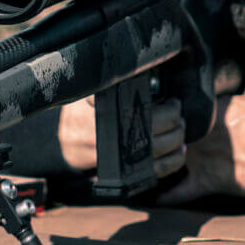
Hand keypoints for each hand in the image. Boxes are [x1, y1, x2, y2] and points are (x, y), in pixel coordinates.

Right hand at [57, 96, 186, 178]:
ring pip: (159, 155)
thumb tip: (136, 70)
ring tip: (180, 129)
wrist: (64, 143)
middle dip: (175, 124)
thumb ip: (110, 84)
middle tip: (178, 113)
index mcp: (107, 116)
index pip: (150, 115)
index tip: (174, 103)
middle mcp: (113, 140)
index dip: (169, 110)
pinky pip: (155, 172)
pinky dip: (172, 163)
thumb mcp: (90, 94)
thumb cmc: (80, 113)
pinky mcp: (124, 173)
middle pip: (158, 134)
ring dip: (177, 141)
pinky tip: (178, 151)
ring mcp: (118, 160)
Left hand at [156, 78, 244, 204]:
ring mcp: (200, 157)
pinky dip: (169, 196)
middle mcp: (199, 133)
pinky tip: (157, 198)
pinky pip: (182, 191)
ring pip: (169, 160)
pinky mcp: (207, 181)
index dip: (185, 115)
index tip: (183, 117)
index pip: (188, 110)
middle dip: (169, 137)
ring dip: (163, 162)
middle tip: (167, 140)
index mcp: (210, 110)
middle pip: (172, 134)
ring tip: (154, 165)